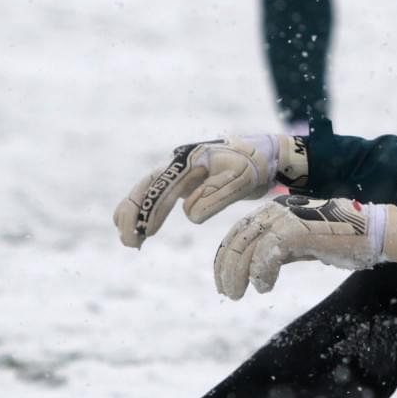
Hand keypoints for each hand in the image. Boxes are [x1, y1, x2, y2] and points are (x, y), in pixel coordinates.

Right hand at [113, 134, 307, 246]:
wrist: (266, 154)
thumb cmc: (255, 165)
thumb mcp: (242, 181)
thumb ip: (215, 197)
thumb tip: (188, 215)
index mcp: (189, 160)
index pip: (160, 188)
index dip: (149, 212)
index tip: (142, 234)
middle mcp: (179, 163)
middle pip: (145, 187)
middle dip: (133, 215)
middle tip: (130, 243)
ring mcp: (180, 172)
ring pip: (148, 192)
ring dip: (137, 214)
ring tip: (132, 241)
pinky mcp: (186, 181)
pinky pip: (159, 196)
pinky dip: (149, 212)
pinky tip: (145, 230)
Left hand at [213, 196, 396, 299]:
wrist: (375, 233)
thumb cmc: (344, 240)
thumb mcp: (304, 245)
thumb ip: (281, 250)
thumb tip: (257, 267)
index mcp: (276, 210)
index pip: (239, 233)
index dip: (226, 259)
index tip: (224, 282)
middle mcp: (277, 209)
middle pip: (237, 239)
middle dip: (226, 268)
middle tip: (228, 293)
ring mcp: (287, 218)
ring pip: (246, 247)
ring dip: (238, 274)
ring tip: (238, 294)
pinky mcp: (298, 231)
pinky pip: (266, 254)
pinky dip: (260, 273)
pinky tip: (264, 287)